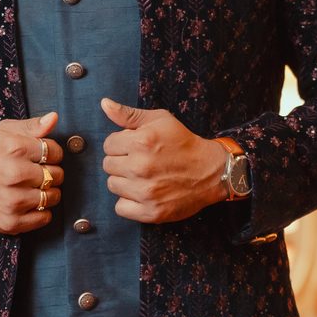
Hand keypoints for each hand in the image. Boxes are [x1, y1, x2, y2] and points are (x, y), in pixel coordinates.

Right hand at [0, 109, 62, 233]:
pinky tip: (29, 202)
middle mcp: (12, 174)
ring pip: (53, 197)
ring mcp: (12, 200)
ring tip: (33, 187)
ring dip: (48, 192)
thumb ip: (32, 126)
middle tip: (35, 173)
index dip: (52, 153)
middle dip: (51, 173)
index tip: (41, 156)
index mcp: (12, 148)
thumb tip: (54, 118)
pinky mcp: (12, 221)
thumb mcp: (5, 133)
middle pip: (56, 175)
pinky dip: (41, 211)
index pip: (54, 151)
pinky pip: (45, 217)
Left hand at [99, 97, 228, 222]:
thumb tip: (104, 103)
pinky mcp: (151, 212)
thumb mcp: (160, 120)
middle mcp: (140, 167)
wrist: (211, 171)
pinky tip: (142, 194)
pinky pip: (120, 208)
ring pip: (113, 186)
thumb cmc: (184, 143)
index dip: (121, 144)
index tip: (135, 148)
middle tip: (140, 162)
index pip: (108, 145)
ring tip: (143, 177)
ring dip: (124, 182)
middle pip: (108, 165)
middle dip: (121, 162)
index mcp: (141, 142)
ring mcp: (145, 192)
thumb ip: (129, 114)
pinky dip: (129, 203)